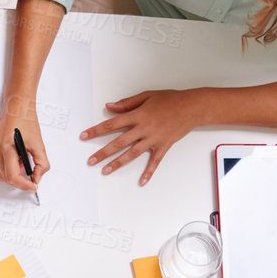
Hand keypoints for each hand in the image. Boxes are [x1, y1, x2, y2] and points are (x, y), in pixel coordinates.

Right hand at [0, 103, 48, 192]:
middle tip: (31, 173)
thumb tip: (37, 178)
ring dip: (13, 174)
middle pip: (6, 178)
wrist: (17, 106)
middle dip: (19, 179)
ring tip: (24, 162)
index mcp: (6, 147)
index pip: (12, 176)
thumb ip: (41, 164)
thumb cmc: (26, 120)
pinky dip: (9, 167)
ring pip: (1, 174)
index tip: (33, 186)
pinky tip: (17, 158)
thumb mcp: (39, 144)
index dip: (24, 185)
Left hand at [82, 88, 201, 184]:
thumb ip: (126, 103)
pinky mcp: (163, 146)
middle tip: (91, 160)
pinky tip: (142, 181)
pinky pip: (154, 162)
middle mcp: (144, 129)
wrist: (192, 107)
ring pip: (132, 154)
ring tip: (105, 171)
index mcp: (138, 115)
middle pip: (119, 142)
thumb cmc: (170, 100)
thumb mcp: (146, 96)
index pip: (112, 124)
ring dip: (118, 163)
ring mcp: (153, 139)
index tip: (84, 136)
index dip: (96, 130)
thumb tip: (109, 106)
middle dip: (103, 152)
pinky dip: (149, 172)